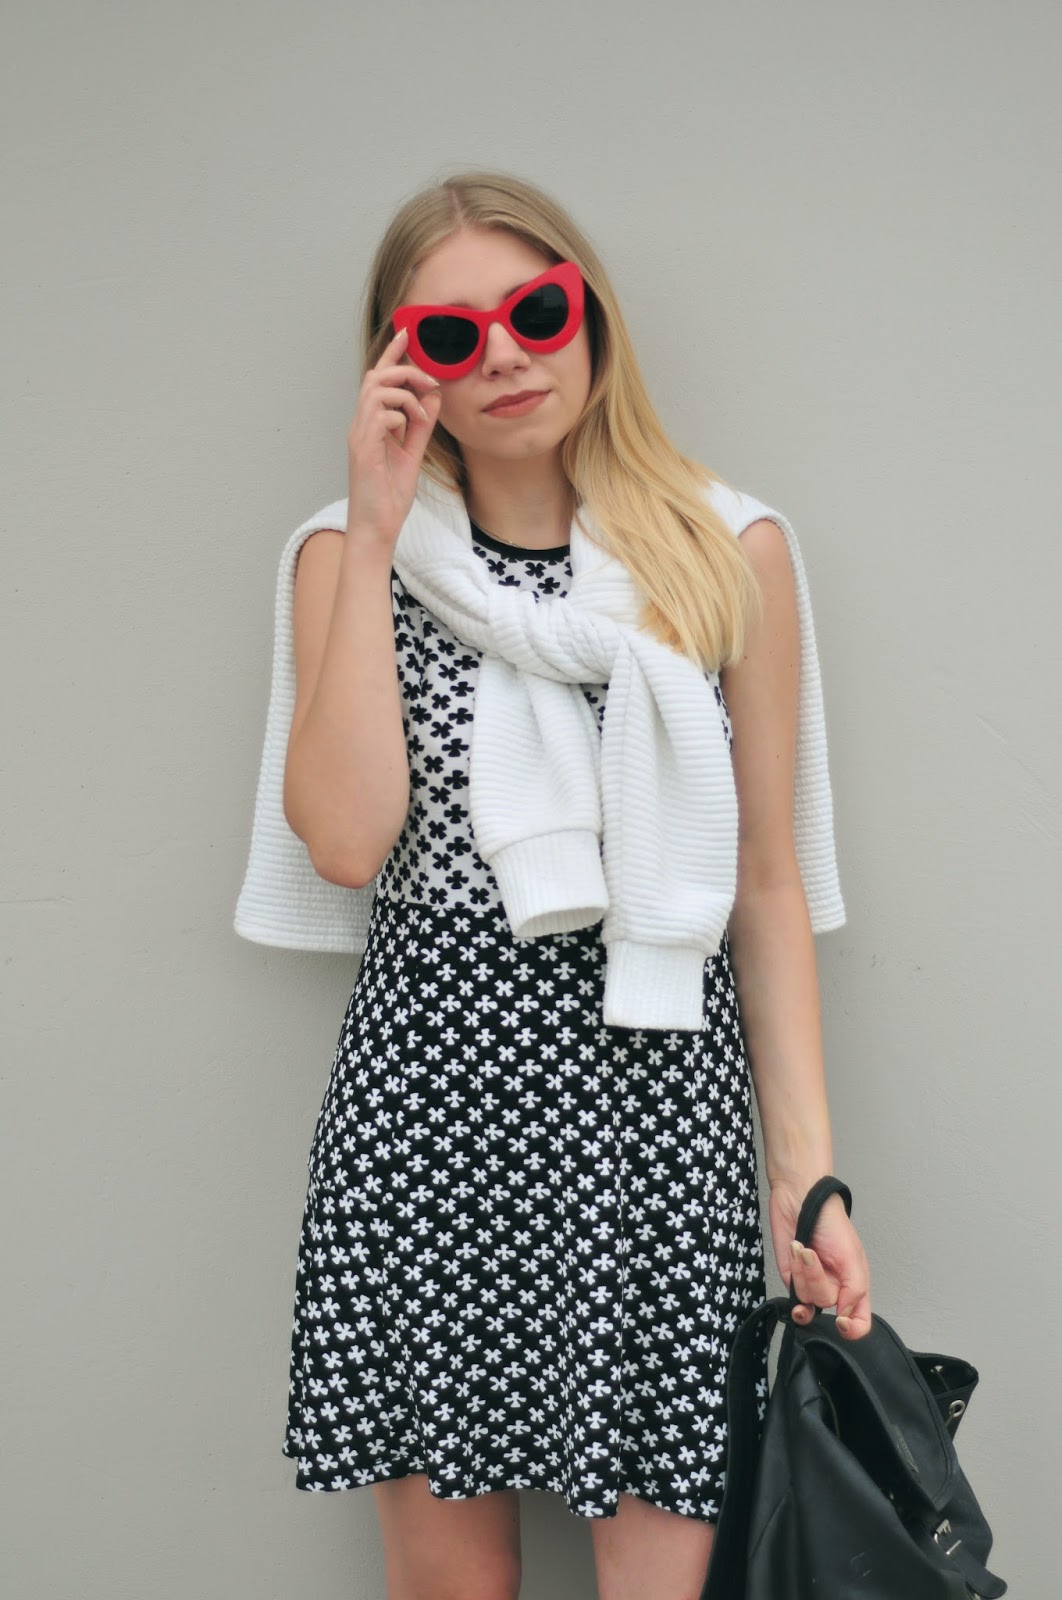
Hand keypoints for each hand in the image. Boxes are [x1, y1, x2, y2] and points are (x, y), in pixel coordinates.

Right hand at [345, 326, 443, 547]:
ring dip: (406, 394)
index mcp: (371, 424)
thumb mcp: (412, 454)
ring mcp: (360, 436)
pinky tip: (413, 430)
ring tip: (424, 414)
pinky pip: (381, 415)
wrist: (376, 528)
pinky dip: (402, 415)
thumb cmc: (390, 496)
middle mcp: (361, 425)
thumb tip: (434, 397)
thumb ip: (421, 426)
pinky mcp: (364, 450)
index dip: (392, 354)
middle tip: (431, 381)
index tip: (406, 333)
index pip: (379, 380)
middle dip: (405, 370)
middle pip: (376, 377)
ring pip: (376, 390)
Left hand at [768, 1182, 871, 1339]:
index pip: (859, 1321)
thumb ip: (854, 1290)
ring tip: (805, 1248)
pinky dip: (793, 1269)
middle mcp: (835, 1288)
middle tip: (816, 1256)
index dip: (853, 1330)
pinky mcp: (792, 1278)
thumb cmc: (831, 1222)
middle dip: (817, 1279)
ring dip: (803, 1270)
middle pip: (827, 1306)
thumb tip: (845, 1315)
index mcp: (855, 1284)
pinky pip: (792, 1289)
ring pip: (807, 1299)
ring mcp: (811, 1284)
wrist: (800, 1198)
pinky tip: (796, 1250)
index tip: (841, 1321)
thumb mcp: (852, 1256)